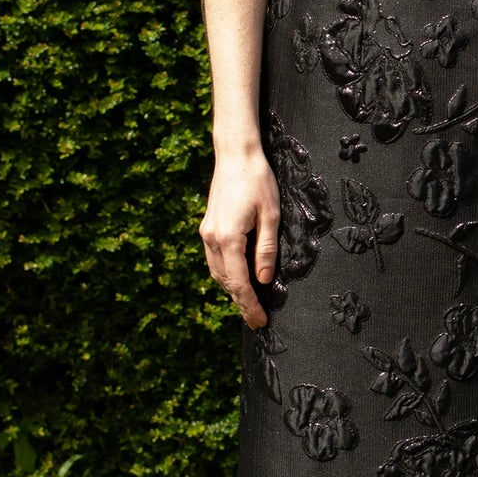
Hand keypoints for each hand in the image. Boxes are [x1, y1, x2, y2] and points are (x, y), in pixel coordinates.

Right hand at [201, 148, 280, 327]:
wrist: (235, 155)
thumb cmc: (258, 180)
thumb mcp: (271, 215)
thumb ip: (266, 249)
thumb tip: (264, 280)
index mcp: (229, 238)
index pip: (239, 282)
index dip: (250, 304)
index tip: (261, 321)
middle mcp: (212, 239)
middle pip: (225, 282)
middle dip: (241, 303)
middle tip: (256, 321)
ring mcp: (206, 233)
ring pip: (217, 273)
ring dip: (232, 291)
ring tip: (249, 306)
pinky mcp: (207, 227)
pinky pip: (215, 260)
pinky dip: (226, 275)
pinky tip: (238, 280)